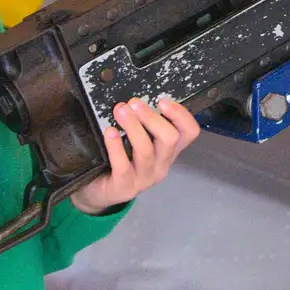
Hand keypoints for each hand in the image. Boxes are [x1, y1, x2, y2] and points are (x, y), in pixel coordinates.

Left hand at [70, 97, 200, 214]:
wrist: (100, 191)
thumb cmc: (120, 159)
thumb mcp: (137, 141)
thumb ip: (142, 124)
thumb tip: (136, 99)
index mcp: (168, 151)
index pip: (189, 132)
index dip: (181, 115)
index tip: (162, 100)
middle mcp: (162, 165)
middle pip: (170, 139)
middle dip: (151, 117)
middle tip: (133, 103)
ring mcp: (144, 178)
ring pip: (146, 150)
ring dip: (133, 126)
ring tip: (120, 111)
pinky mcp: (125, 187)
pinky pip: (122, 165)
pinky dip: (115, 146)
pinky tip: (109, 132)